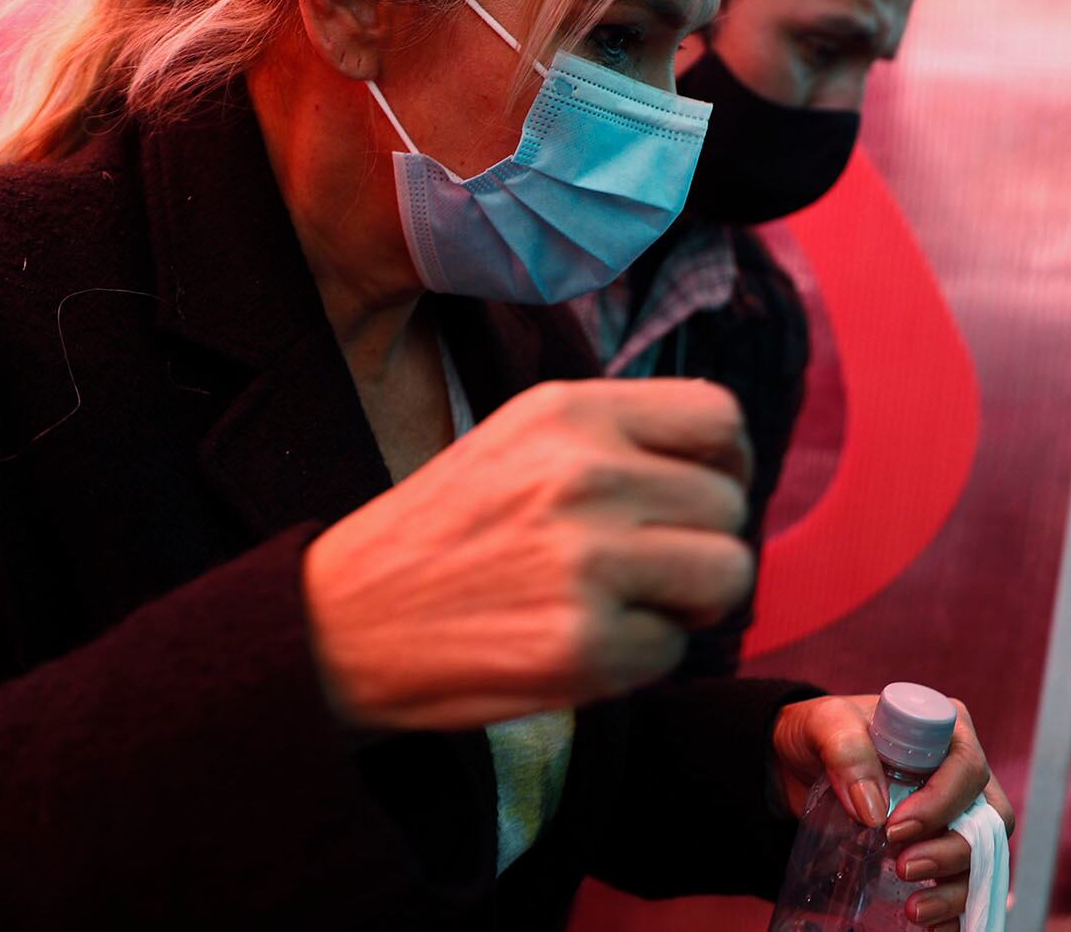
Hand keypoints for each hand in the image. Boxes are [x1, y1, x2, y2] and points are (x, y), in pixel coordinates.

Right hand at [304, 378, 752, 729]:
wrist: (342, 621)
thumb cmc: (440, 533)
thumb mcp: (518, 439)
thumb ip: (613, 436)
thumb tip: (720, 463)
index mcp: (568, 411)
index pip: (717, 417)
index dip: (725, 462)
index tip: (699, 492)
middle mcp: (584, 474)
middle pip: (728, 504)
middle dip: (700, 542)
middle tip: (643, 566)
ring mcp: (587, 561)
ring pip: (726, 575)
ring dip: (687, 601)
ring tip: (625, 603)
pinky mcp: (583, 646)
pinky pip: (674, 650)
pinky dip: (639, 658)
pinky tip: (578, 642)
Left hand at [771, 695, 1014, 930]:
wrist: (796, 763)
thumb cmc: (818, 733)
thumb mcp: (821, 725)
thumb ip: (846, 750)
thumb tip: (873, 808)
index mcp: (944, 730)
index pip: (966, 767)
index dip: (941, 802)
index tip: (895, 827)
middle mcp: (960, 773)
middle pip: (986, 818)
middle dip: (950, 852)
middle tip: (904, 868)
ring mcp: (955, 814)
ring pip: (982, 857)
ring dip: (955, 889)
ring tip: (914, 910)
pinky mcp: (940, 848)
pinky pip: (965, 882)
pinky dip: (954, 910)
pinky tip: (931, 926)